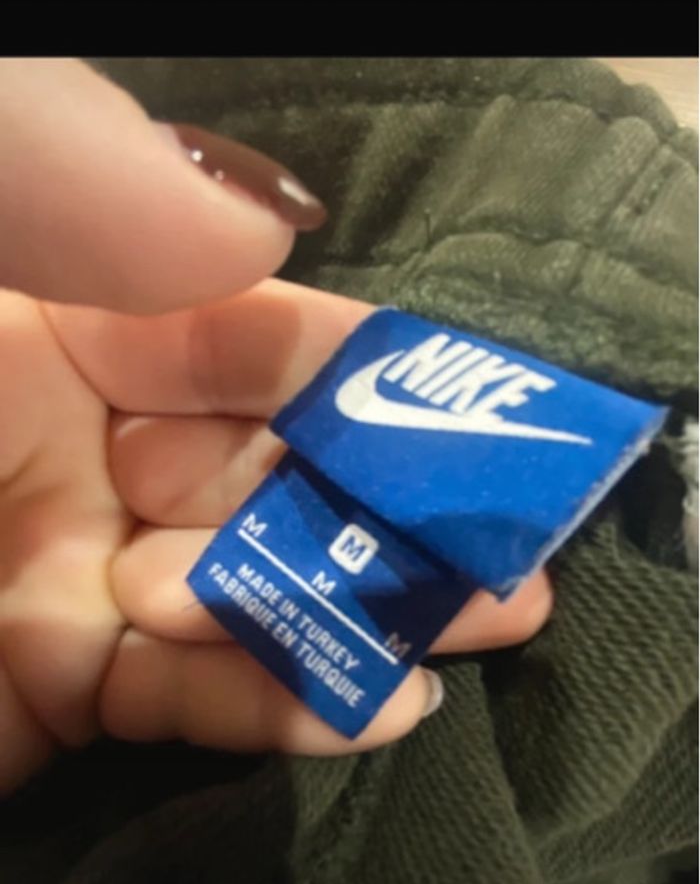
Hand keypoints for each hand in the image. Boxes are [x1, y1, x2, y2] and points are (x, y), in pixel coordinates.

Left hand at [0, 60, 552, 793]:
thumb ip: (73, 182)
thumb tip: (264, 228)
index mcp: (54, 304)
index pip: (241, 326)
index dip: (355, 361)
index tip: (459, 399)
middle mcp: (73, 431)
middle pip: (266, 463)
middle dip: (390, 497)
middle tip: (509, 536)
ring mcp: (64, 562)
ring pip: (246, 583)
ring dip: (364, 604)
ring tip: (484, 624)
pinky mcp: (47, 686)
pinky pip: (181, 692)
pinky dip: (273, 699)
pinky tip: (366, 701)